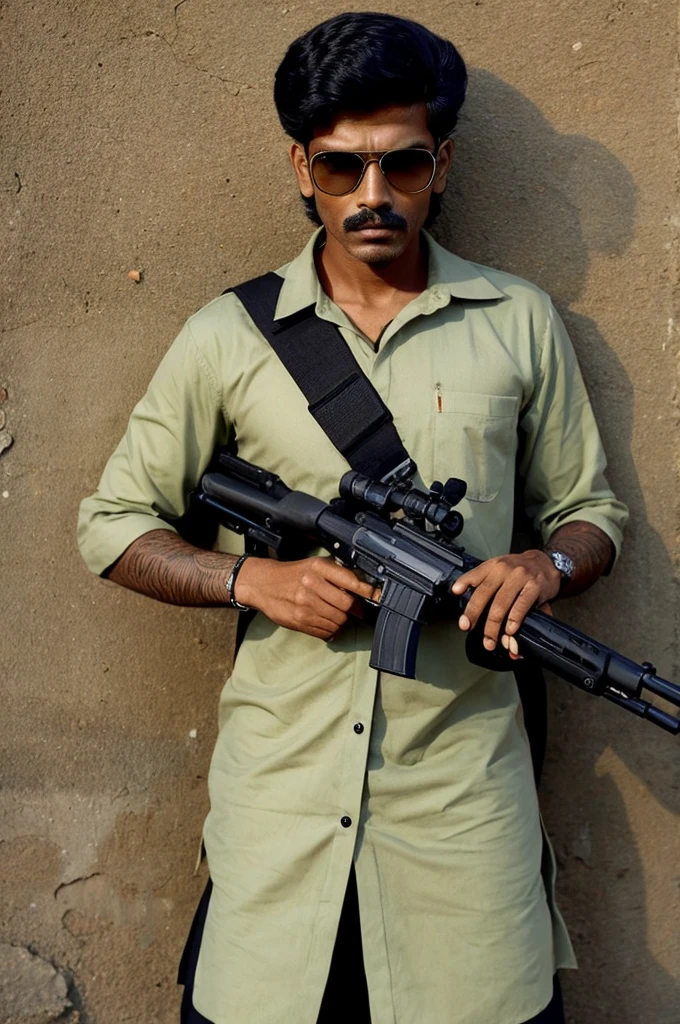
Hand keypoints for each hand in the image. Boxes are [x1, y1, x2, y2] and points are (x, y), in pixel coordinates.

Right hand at [234, 556, 378, 639]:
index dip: (369, 592)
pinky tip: (327, 623)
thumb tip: (364, 587)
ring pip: (338, 621)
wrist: (262, 584)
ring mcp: (305, 604)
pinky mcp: (299, 621)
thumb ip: (337, 574)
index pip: (351, 581)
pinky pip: (326, 631)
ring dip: (343, 622)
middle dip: (356, 611)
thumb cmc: (293, 574)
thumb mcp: (315, 565)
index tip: (378, 597)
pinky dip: (332, 630)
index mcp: (318, 567)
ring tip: (338, 616)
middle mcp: (312, 585)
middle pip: (347, 605)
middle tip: (358, 611)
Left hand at [451, 551, 560, 658]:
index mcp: (492, 566)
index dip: (463, 589)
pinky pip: (521, 605)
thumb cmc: (518, 569)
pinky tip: (509, 630)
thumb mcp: (497, 568)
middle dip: (474, 614)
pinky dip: (514, 619)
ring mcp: (520, 577)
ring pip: (502, 603)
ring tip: (490, 640)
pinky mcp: (534, 586)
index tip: (458, 601)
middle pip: (485, 593)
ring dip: (494, 625)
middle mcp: (504, 569)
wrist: (546, 562)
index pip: (474, 577)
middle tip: (468, 628)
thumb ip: (478, 579)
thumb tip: (457, 592)